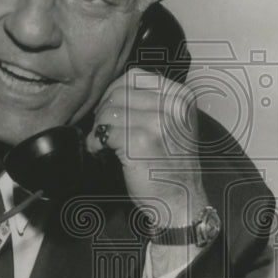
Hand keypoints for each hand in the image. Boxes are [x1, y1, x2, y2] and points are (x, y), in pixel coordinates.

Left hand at [85, 70, 208, 228]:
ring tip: (101, 141)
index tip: (109, 107)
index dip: (115, 90)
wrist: (180, 201)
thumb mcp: (173, 124)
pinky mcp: (140, 143)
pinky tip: (100, 150)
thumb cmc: (172, 166)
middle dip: (104, 109)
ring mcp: (157, 124)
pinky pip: (105, 132)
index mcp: (181, 98)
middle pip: (120, 92)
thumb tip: (115, 89)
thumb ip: (152, 102)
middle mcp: (172, 107)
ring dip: (99, 126)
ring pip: (110, 111)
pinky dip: (96, 142)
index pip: (136, 76)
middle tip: (102, 127)